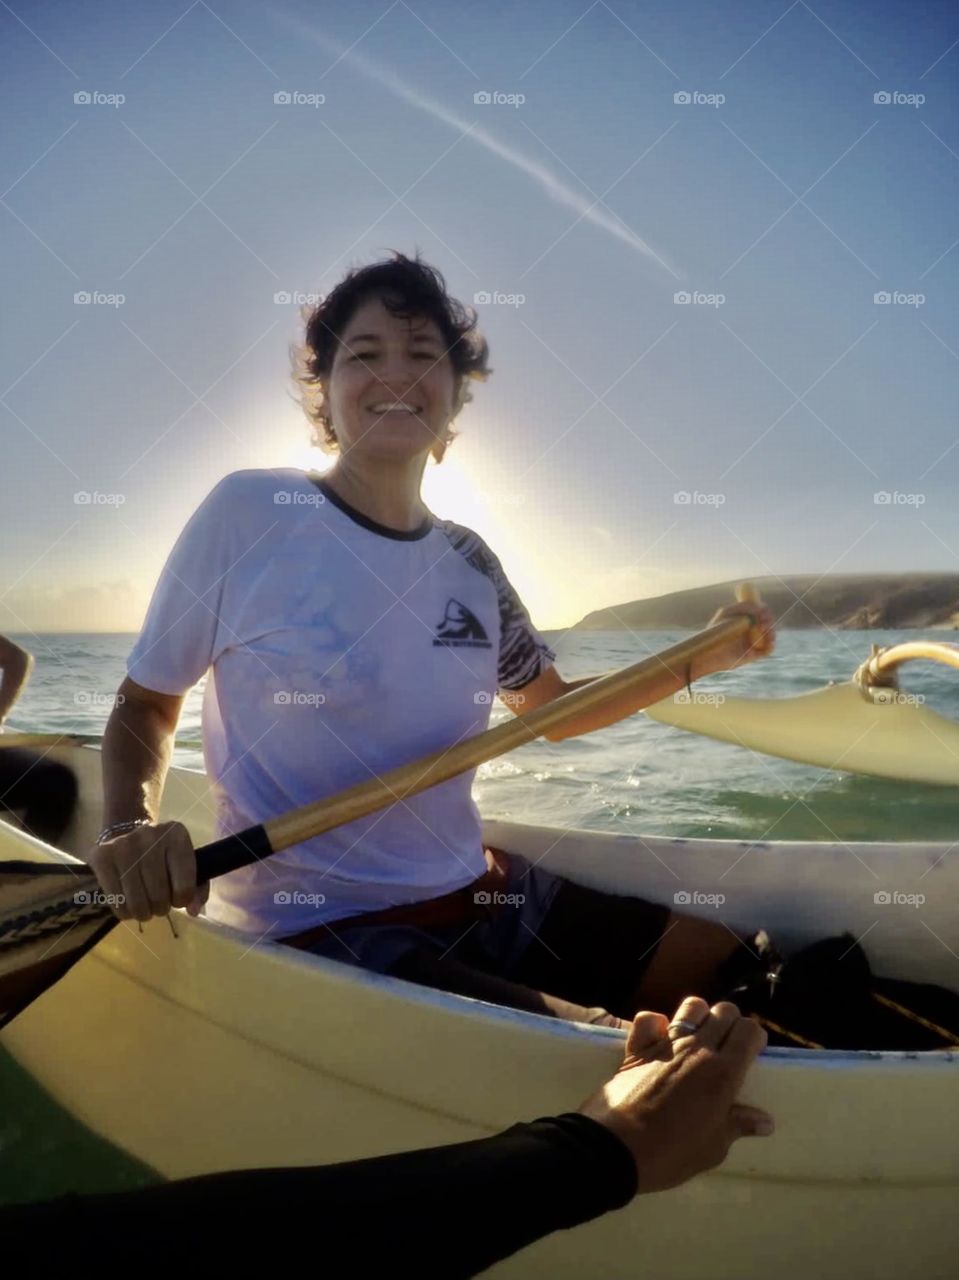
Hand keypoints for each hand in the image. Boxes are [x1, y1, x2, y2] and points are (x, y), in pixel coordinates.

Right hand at [86, 820, 208, 922]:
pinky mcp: (102, 857)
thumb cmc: (162, 854)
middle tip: (157, 904)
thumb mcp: (185, 863)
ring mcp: (123, 845)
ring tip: (143, 905)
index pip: (184, 887)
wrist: (126, 832)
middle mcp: (150, 836)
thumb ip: (198, 888)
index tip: (177, 898)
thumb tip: (193, 911)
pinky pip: (115, 900)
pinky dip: (123, 911)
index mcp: (177, 836)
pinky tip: (127, 902)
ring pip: (136, 902)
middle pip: (158, 896)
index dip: (181, 901)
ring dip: (142, 912)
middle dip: (160, 908)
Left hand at [577, 996, 772, 1192]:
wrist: (617, 1147)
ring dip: (701, 1016)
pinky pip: (649, 1018)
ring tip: (700, 1038)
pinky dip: (656, 1024)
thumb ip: (738, 1126)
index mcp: (723, 1073)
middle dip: (732, 1022)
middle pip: (724, 1011)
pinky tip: (661, 1038)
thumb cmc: (672, 1153)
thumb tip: (765, 1121)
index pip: (749, 1031)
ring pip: (692, 1006)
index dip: (755, 1037)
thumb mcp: (713, 1148)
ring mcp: (666, 1043)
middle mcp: (698, 1049)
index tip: (753, 1051)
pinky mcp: (638, 1046)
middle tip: (729, 1046)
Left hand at [692, 601, 775, 680]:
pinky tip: (770, 642)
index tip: (762, 611)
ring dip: (772, 632)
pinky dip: (770, 646)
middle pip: (768, 623)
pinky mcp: (754, 655)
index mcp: (746, 620)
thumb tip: (756, 605)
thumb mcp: (725, 614)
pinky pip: (767, 650)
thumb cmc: (715, 632)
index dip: (764, 611)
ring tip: (765, 631)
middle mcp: (752, 631)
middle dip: (769, 621)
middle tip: (763, 622)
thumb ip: (739, 607)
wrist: (709, 652)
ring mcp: (754, 643)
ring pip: (770, 636)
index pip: (761, 613)